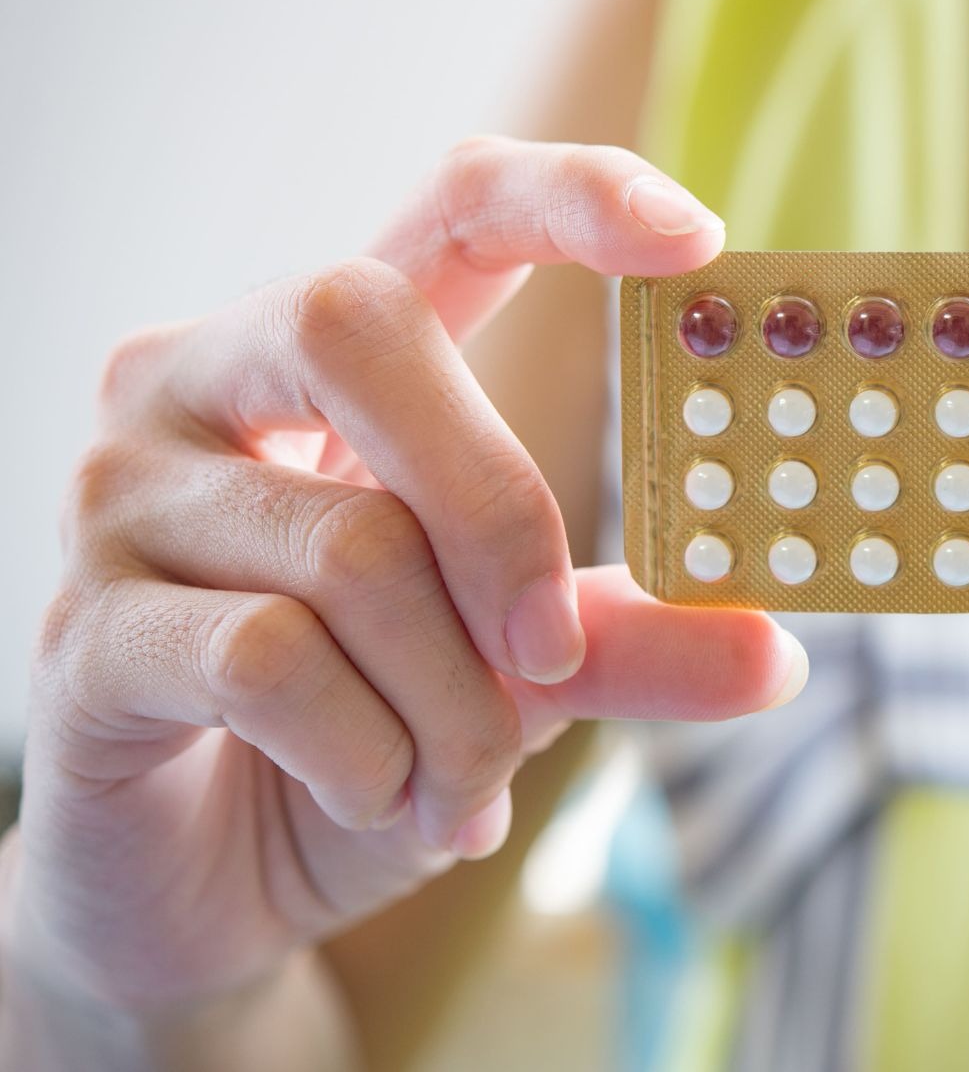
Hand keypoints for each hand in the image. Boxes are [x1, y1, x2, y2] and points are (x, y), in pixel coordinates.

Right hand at [6, 138, 803, 1026]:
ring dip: (456, 702)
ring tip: (468, 784)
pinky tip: (388, 803)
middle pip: (367, 327)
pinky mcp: (78, 631)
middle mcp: (203, 379)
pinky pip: (270, 661)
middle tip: (553, 652)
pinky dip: (372, 757)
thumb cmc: (365, 736)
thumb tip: (775, 655)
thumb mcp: (517, 678)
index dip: (574, 195)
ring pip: (351, 543)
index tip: (698, 239)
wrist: (202, 888)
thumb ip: (626, 642)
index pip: (450, 202)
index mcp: (332, 352)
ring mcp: (120, 493)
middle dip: (501, 511)